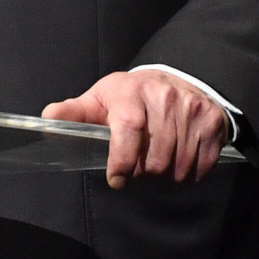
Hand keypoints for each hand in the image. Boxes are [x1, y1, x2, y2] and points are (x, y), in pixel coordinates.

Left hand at [43, 70, 227, 187]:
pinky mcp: (212, 124)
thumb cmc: (132, 96)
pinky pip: (201, 167)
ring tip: (155, 163)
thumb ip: (74, 113)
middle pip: (154, 159)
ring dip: (165, 176)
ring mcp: (192, 111)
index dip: (122, 159)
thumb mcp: (101, 98)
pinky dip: (188, 173)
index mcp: (131, 92)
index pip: (129, 129)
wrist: (181, 79)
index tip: (116, 179)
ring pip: (177, 167)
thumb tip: (46, 122)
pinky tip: (178, 160)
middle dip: (142, 173)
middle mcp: (165, 98)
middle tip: (136, 168)